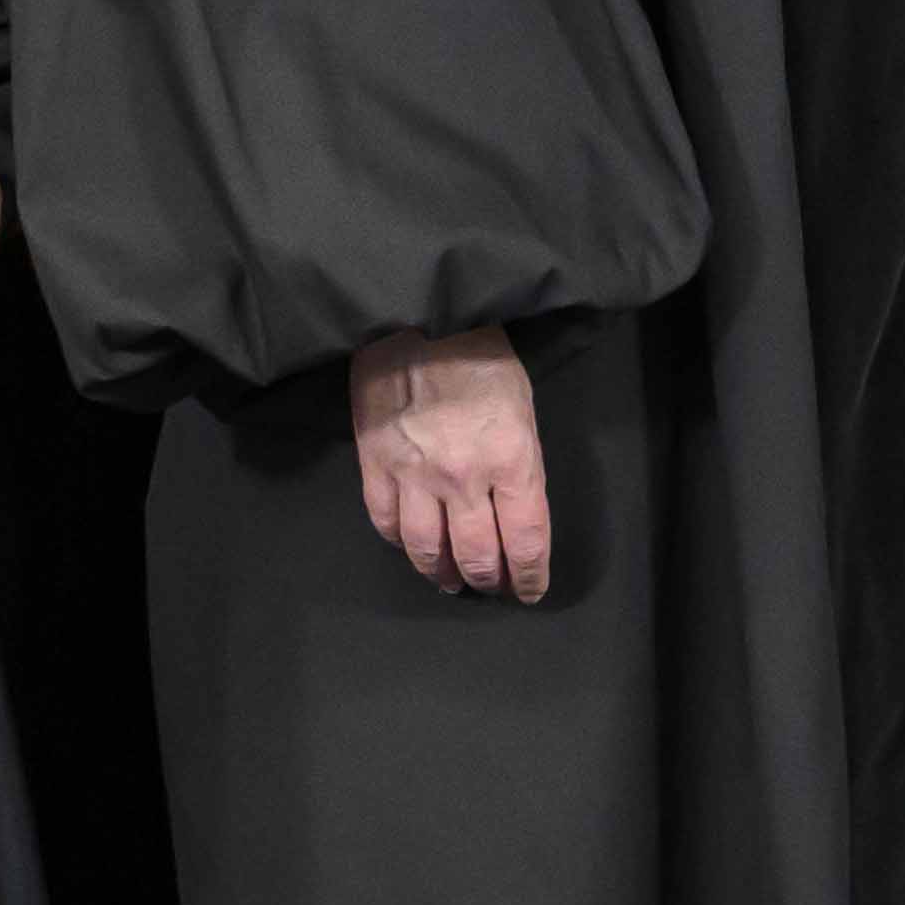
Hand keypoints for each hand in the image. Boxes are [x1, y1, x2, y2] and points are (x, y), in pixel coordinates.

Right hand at [351, 325, 554, 598]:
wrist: (418, 315)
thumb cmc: (480, 354)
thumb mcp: (522, 406)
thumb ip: (519, 463)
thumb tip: (511, 509)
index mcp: (511, 459)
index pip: (525, 541)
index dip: (529, 576)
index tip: (530, 590)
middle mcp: (464, 477)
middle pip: (476, 557)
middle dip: (488, 581)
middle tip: (490, 586)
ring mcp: (414, 474)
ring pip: (426, 551)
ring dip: (440, 574)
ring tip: (449, 581)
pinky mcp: (375, 464)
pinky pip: (386, 522)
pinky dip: (399, 542)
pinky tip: (410, 543)